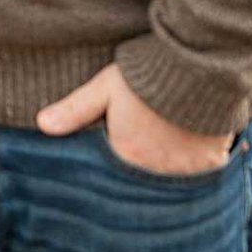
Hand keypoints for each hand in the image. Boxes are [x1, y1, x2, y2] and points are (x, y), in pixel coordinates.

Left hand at [36, 63, 233, 175]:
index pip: (111, 177)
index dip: (111, 171)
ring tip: (164, 164)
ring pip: (170, 184)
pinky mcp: (210, 164)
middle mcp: (153, 173)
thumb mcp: (107, 88)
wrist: (200, 67)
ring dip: (165, 176)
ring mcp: (184, 172)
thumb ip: (75, 109)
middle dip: (138, 179)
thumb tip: (42, 125)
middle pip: (141, 183)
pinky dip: (194, 172)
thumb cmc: (148, 76)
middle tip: (139, 172)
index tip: (114, 168)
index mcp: (125, 157)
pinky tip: (190, 158)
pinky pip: (200, 179)